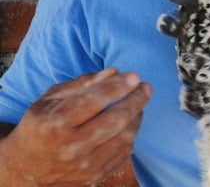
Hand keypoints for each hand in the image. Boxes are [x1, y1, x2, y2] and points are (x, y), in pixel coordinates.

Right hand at [0, 67, 151, 186]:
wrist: (25, 169)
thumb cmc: (39, 128)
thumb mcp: (49, 101)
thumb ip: (81, 85)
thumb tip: (114, 72)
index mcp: (56, 124)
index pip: (95, 101)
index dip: (118, 86)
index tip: (135, 76)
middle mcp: (71, 147)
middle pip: (116, 120)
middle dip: (136, 100)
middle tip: (146, 87)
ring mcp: (84, 165)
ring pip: (125, 137)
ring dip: (137, 117)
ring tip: (138, 104)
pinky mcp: (94, 177)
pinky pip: (124, 153)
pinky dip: (130, 136)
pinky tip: (128, 125)